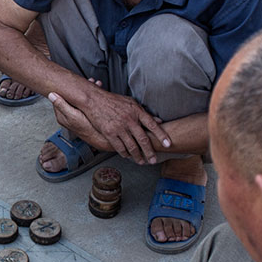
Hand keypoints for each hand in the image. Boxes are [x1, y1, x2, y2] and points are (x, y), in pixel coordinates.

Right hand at [52, 82, 169, 164]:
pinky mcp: (109, 133)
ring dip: (138, 156)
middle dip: (150, 152)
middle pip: (143, 139)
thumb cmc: (113, 100)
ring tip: (141, 162)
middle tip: (153, 160)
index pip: (152, 125)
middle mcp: (130, 120)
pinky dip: (125, 154)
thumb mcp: (131, 103)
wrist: (94, 100)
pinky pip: (120, 147)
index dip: (161, 135)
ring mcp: (119, 127)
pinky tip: (128, 156)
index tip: (168, 144)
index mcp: (137, 111)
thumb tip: (159, 121)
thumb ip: (144, 113)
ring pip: (132, 146)